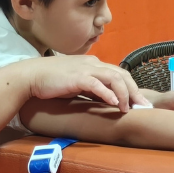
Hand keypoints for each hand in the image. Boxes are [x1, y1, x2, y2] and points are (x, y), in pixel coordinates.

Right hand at [13, 55, 148, 112]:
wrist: (31, 76)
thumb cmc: (51, 81)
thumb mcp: (76, 83)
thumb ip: (91, 88)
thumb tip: (105, 100)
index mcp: (94, 64)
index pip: (119, 73)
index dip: (132, 87)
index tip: (139, 102)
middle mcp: (93, 63)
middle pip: (122, 74)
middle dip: (135, 91)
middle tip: (143, 106)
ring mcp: (85, 69)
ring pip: (114, 78)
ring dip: (124, 94)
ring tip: (127, 108)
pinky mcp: (77, 77)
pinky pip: (97, 84)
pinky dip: (108, 94)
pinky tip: (114, 104)